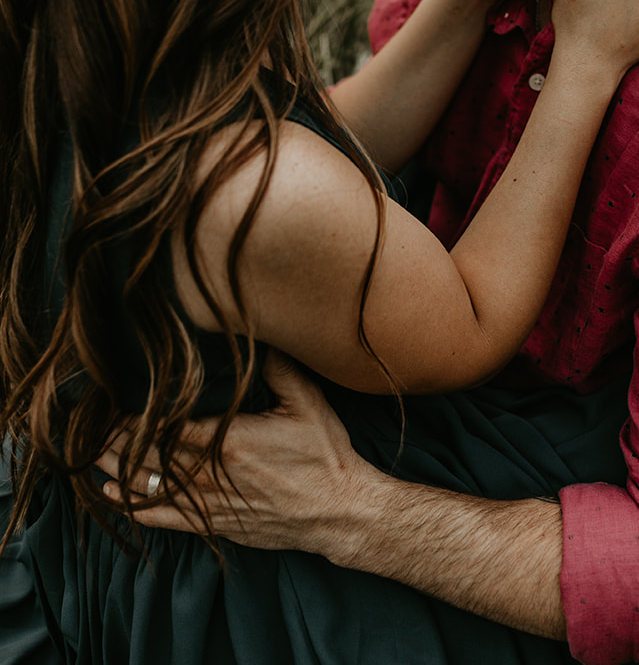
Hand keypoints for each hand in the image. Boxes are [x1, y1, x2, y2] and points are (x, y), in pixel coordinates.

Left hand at [98, 350, 379, 559]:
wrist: (338, 511)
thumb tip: (256, 328)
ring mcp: (210, 504)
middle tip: (87, 424)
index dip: (135, 415)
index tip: (111, 399)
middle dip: (115, 440)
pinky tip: (115, 496)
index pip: (166, 426)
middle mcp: (211, 476)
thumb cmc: (324, 455)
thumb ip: (277, 367)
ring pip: (151, 485)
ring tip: (90, 454)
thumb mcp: (305, 401)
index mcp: (228, 441)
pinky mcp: (214, 524)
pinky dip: (136, 506)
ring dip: (117, 471)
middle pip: (150, 455)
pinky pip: (165, 518)